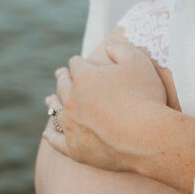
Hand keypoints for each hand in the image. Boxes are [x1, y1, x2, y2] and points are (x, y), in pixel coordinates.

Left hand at [42, 35, 168, 169]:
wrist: (147, 137)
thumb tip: (107, 45)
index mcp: (85, 77)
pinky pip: (56, 140)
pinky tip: (47, 132)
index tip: (78, 62)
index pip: (76, 64)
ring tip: (49, 100)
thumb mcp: (137, 61)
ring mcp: (72, 125)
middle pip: (63, 85)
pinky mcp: (75, 149)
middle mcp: (73, 100)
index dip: (78, 62)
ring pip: (56, 110)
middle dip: (62, 78)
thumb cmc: (145, 97)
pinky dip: (51, 135)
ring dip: (53, 102)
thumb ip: (120, 48)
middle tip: (60, 75)